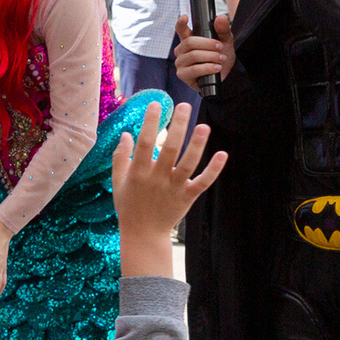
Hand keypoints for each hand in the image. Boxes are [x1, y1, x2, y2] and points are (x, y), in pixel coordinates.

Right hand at [112, 99, 225, 247]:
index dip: (151, 123)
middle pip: (170, 149)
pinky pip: (202, 182)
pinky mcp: (187, 197)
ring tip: (204, 126)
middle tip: (185, 106)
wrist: (143, 233)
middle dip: (178, 126)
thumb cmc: (128, 205)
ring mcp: (174, 188)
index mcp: (138, 173)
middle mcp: (157, 178)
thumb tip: (126, 133)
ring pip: (188, 164)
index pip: (145, 143)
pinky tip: (222, 154)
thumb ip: (120, 157)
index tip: (157, 105)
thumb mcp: (118, 181)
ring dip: (197, 145)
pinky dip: (213, 170)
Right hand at [173, 14, 235, 86]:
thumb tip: (221, 18)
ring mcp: (180, 62)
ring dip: (211, 57)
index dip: (181, 23)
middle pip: (190, 42)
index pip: (181, 29)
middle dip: (208, 44)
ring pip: (193, 56)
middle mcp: (181, 50)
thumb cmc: (220, 55)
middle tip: (220, 47)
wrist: (225, 74)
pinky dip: (208, 68)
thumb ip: (223, 30)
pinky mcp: (182, 74)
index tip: (184, 17)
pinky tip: (216, 68)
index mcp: (188, 39)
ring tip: (222, 59)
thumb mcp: (225, 41)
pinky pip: (194, 70)